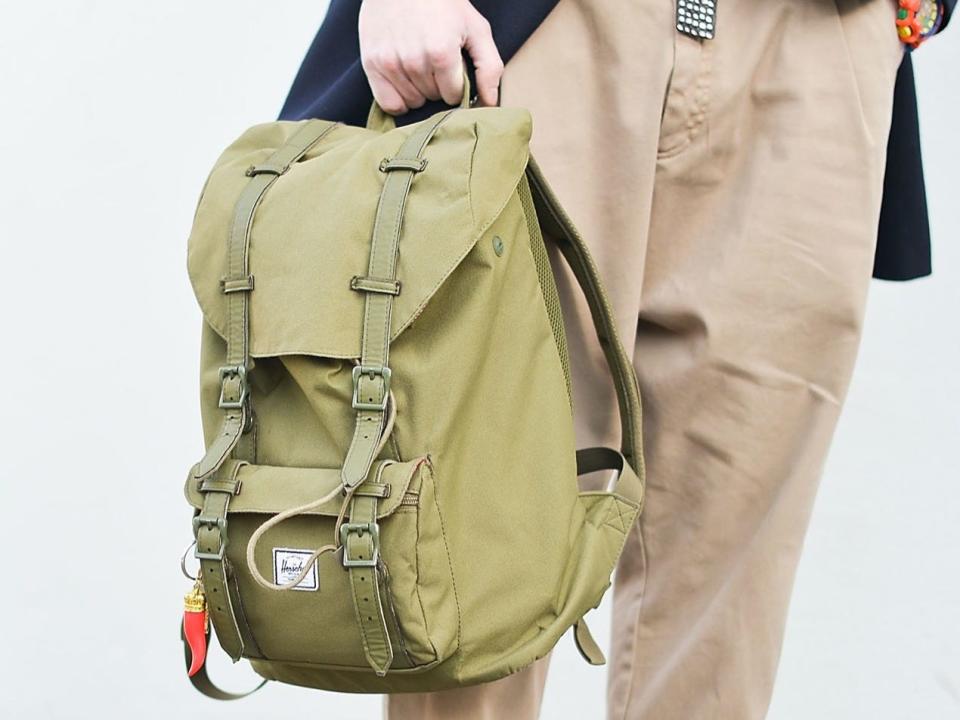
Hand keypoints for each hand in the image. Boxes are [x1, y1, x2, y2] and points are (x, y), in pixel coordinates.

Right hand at [358, 0, 503, 114]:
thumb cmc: (443, 3)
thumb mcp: (475, 28)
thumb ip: (489, 68)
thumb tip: (490, 104)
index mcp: (441, 54)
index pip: (453, 95)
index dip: (455, 83)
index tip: (452, 65)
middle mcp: (414, 61)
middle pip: (433, 98)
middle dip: (437, 85)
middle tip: (434, 59)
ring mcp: (390, 63)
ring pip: (413, 102)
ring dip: (419, 90)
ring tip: (418, 63)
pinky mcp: (372, 63)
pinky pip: (389, 104)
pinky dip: (398, 99)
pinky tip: (404, 81)